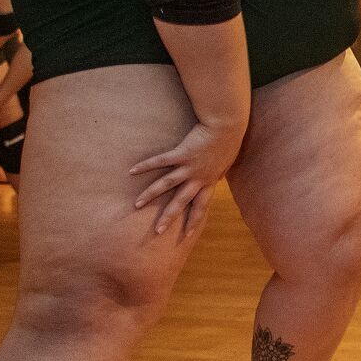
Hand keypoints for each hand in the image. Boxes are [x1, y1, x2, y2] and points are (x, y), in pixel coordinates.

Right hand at [129, 120, 243, 239]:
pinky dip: (146, 166)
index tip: (187, 235)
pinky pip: (161, 161)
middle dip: (169, 217)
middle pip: (181, 202)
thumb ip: (220, 171)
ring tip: (137, 205)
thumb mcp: (227, 161)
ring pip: (167, 185)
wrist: (227, 125)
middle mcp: (198, 178)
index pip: (201, 206)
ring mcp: (189, 166)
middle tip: (157, 231)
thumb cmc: (229, 140)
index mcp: (209, 181)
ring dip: (151, 195)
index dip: (194, 221)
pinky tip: (132, 171)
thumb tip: (218, 177)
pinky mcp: (181, 153)